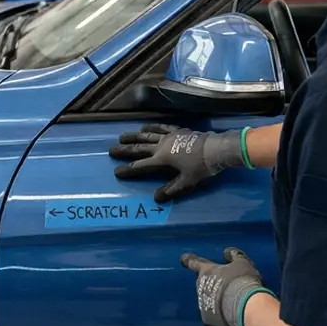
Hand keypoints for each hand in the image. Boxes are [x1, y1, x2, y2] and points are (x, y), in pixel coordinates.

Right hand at [108, 123, 244, 201]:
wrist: (215, 149)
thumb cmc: (201, 168)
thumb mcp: (187, 182)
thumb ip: (171, 189)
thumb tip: (156, 198)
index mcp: (162, 160)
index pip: (141, 167)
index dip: (128, 170)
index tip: (116, 171)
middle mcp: (161, 146)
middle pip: (139, 148)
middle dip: (124, 150)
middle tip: (111, 150)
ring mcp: (169, 136)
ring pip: (147, 135)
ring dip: (134, 136)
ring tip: (122, 136)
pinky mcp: (177, 131)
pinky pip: (161, 127)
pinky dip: (151, 127)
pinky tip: (145, 127)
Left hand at [181, 247, 274, 325]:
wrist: (246, 307)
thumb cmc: (242, 281)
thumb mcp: (242, 263)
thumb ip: (234, 255)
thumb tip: (227, 251)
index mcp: (207, 271)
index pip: (194, 263)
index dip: (189, 260)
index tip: (183, 258)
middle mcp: (200, 288)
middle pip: (201, 283)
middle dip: (209, 284)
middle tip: (224, 286)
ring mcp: (202, 306)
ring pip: (206, 301)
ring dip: (215, 300)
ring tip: (232, 304)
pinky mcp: (208, 322)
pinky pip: (212, 317)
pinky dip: (219, 316)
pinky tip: (231, 316)